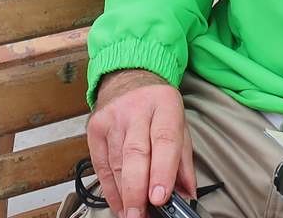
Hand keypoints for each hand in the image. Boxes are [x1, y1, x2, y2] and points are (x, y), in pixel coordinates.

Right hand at [87, 70, 196, 217]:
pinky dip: (110, 190)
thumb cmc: (158, 106)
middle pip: (135, 154)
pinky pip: (101, 166)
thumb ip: (184, 162)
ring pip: (116, 163)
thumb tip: (187, 194)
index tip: (160, 198)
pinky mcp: (95, 128)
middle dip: (137, 190)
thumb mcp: (180, 125)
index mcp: (164, 105)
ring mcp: (112, 118)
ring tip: (133, 215)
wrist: (129, 77)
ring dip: (124, 195)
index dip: (162, 171)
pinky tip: (120, 205)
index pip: (164, 140)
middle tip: (141, 215)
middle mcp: (137, 109)